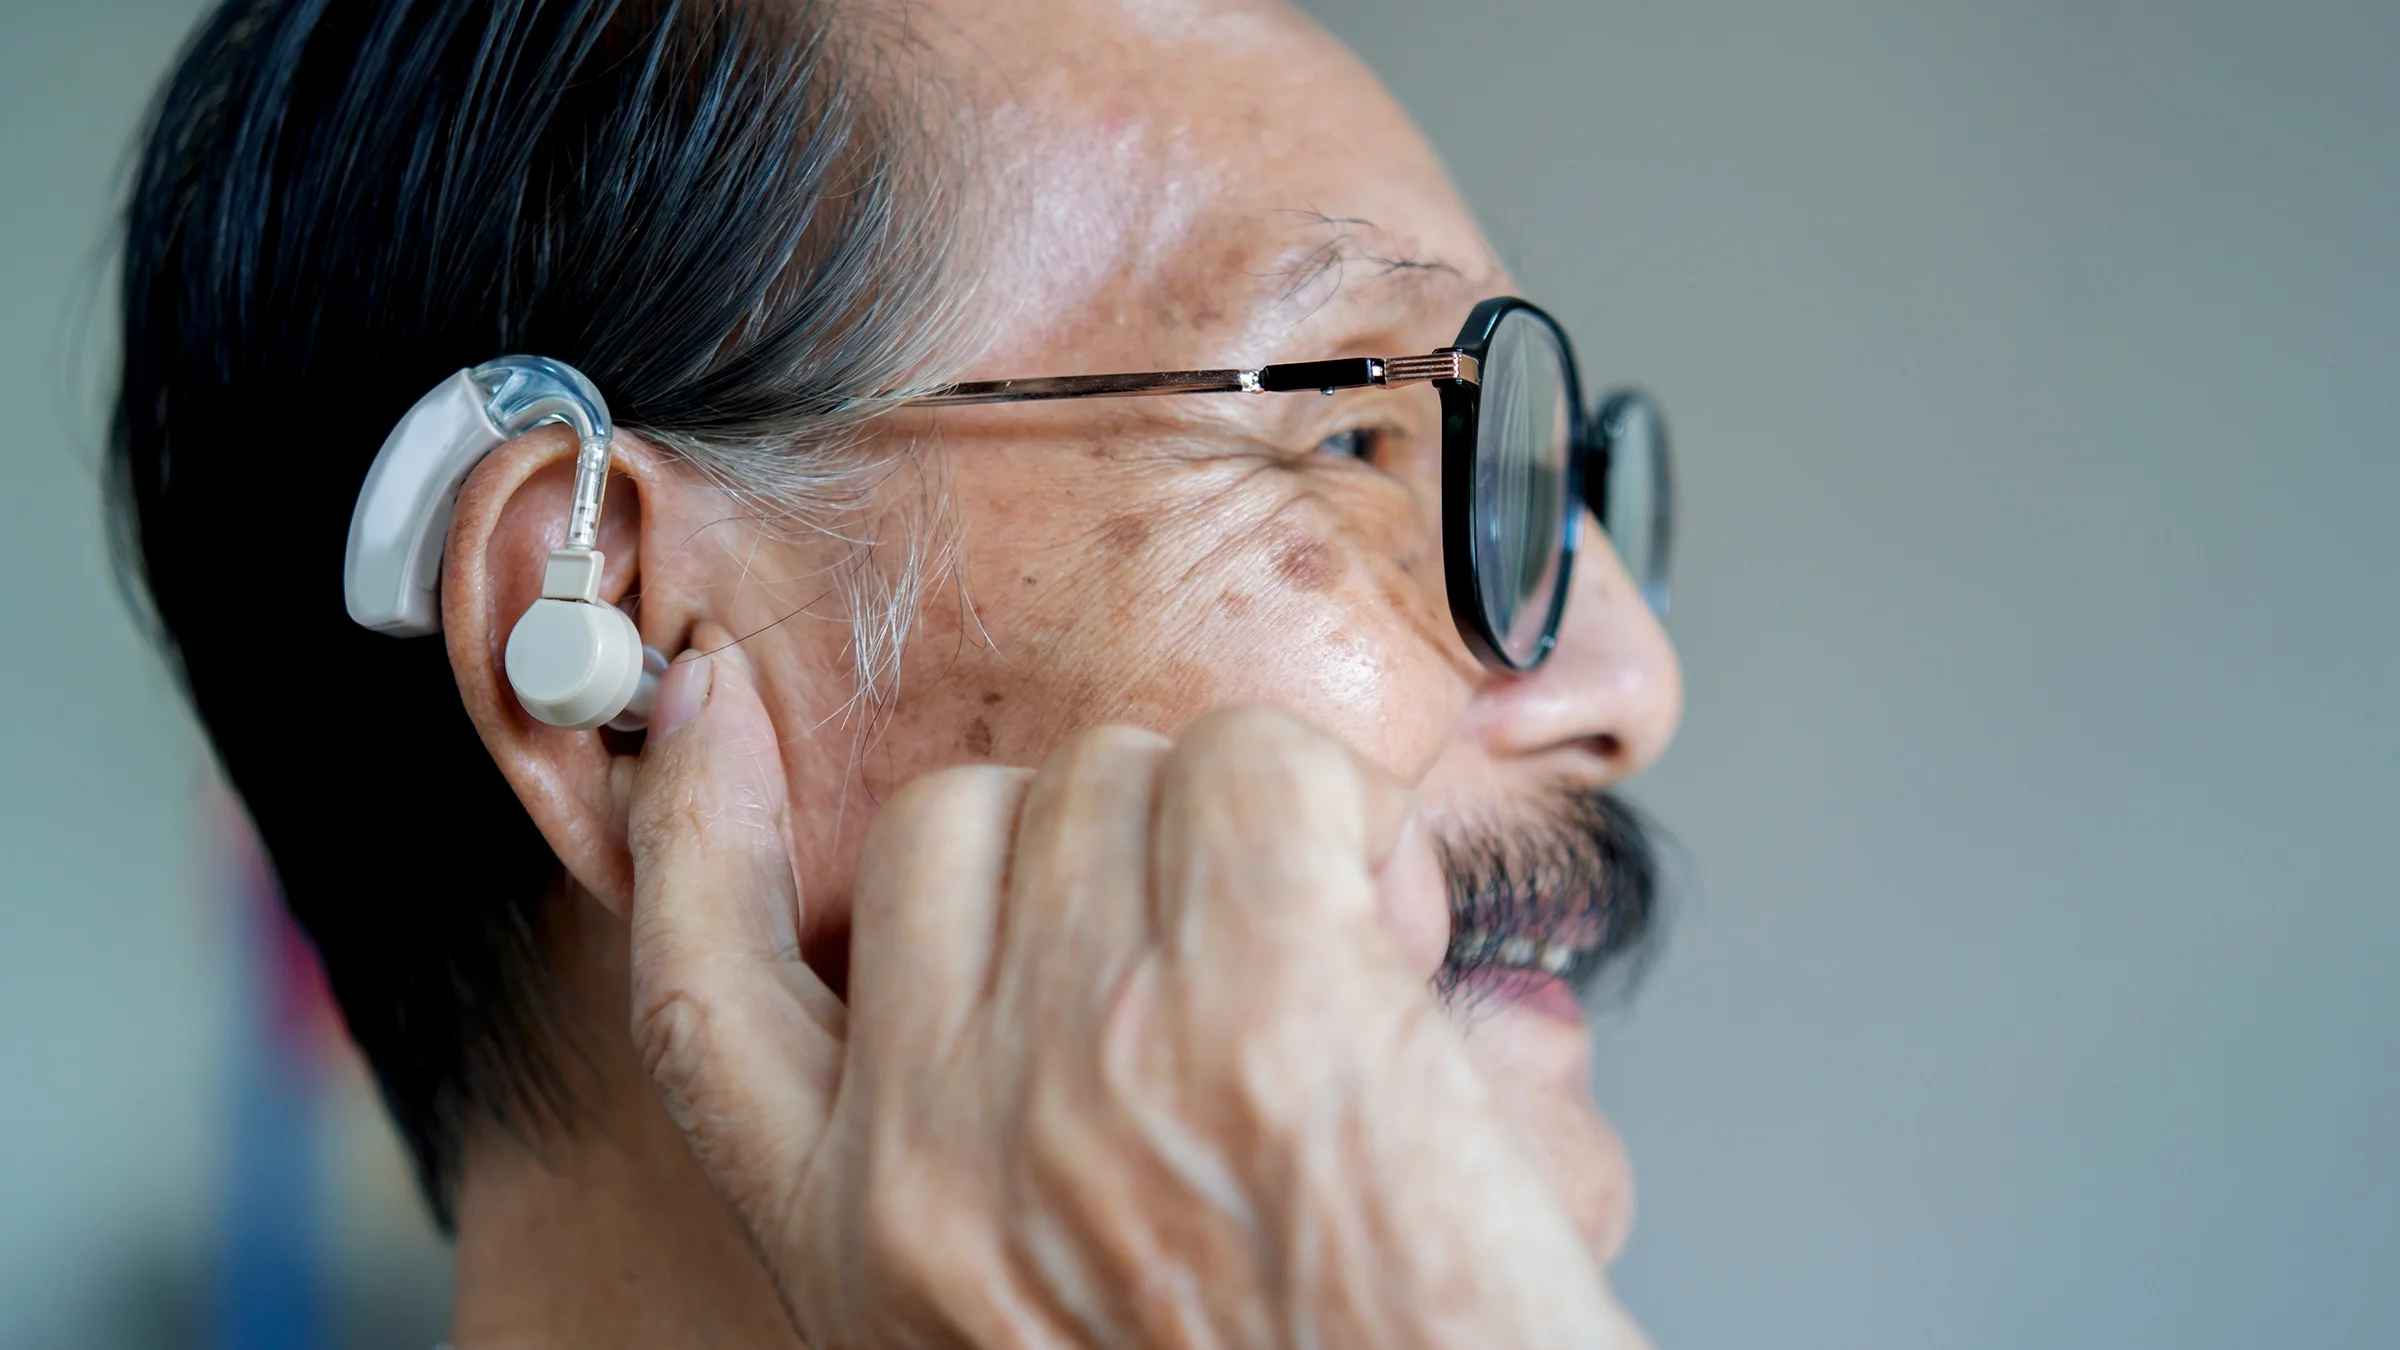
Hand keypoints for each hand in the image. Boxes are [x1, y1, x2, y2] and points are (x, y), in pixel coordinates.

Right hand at [625, 650, 1642, 1348]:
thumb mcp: (1038, 1323)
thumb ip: (990, 1150)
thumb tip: (1062, 937)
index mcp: (868, 1247)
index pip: (704, 1001)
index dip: (696, 838)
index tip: (709, 726)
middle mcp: (946, 1149)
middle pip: (951, 825)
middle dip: (1095, 848)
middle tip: (1224, 958)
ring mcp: (1090, 1061)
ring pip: (1112, 773)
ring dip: (1233, 829)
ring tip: (1338, 968)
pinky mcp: (1267, 994)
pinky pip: (1258, 765)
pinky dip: (1342, 807)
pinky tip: (1395, 924)